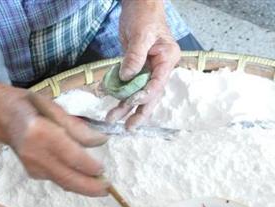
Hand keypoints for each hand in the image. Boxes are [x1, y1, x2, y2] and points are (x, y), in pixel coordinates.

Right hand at [0, 82, 108, 195]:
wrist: (2, 116)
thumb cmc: (31, 106)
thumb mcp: (54, 107)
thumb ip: (77, 127)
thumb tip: (101, 141)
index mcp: (39, 132)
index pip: (70, 155)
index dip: (88, 166)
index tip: (103, 169)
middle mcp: (34, 153)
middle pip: (67, 177)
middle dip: (89, 187)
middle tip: (107, 189)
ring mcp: (31, 166)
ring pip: (63, 182)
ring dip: (83, 188)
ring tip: (101, 188)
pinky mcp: (32, 173)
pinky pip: (57, 179)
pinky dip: (72, 181)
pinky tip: (84, 180)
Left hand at [106, 0, 180, 129]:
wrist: (139, 3)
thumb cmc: (145, 14)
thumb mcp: (141, 34)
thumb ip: (134, 56)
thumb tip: (126, 77)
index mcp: (167, 60)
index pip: (158, 83)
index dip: (146, 95)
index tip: (133, 101)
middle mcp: (160, 68)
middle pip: (151, 95)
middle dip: (139, 111)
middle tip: (129, 127)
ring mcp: (148, 69)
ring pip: (137, 92)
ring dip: (125, 106)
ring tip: (111, 118)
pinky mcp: (136, 67)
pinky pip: (127, 83)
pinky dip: (117, 92)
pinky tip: (107, 99)